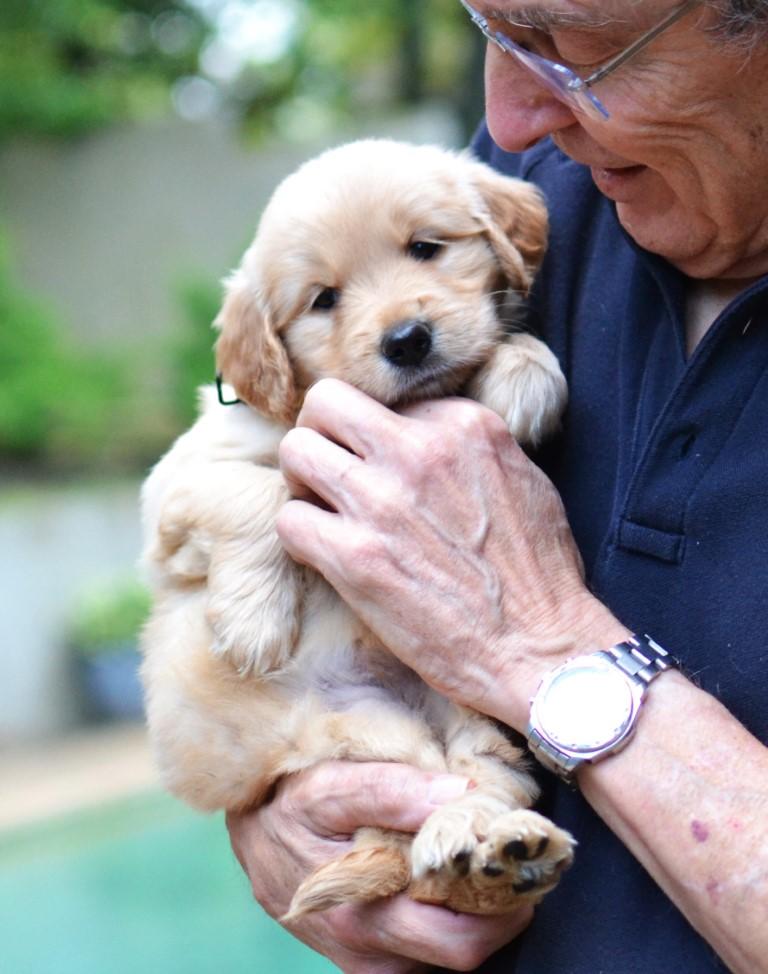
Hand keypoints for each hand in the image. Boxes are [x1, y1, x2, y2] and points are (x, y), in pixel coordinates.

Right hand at [227, 761, 531, 973]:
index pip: (460, 940)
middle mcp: (366, 950)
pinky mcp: (357, 950)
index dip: (506, 908)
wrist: (244, 826)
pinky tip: (443, 881)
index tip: (526, 864)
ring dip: (469, 917)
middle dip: (500, 914)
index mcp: (365, 914)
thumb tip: (459, 794)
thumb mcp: (329, 785)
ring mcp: (362, 956)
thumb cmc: (286, 801)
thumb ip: (392, 790)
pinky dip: (439, 920)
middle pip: (460, 957)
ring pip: (439, 958)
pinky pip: (415, 951)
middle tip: (516, 865)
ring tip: (483, 867)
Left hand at [277, 379, 625, 729]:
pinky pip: (289, 519)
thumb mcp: (522, 478)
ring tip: (323, 509)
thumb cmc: (538, 573)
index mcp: (464, 425)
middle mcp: (419, 451)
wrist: (539, 647)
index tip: (385, 469)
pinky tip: (325, 554)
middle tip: (331, 470)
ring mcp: (382, 501)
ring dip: (301, 480)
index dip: (379, 437)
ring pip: (295, 451)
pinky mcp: (354, 556)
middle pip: (326, 404)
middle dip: (320, 434)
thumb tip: (430, 439)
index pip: (387, 403)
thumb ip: (470, 448)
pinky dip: (300, 536)